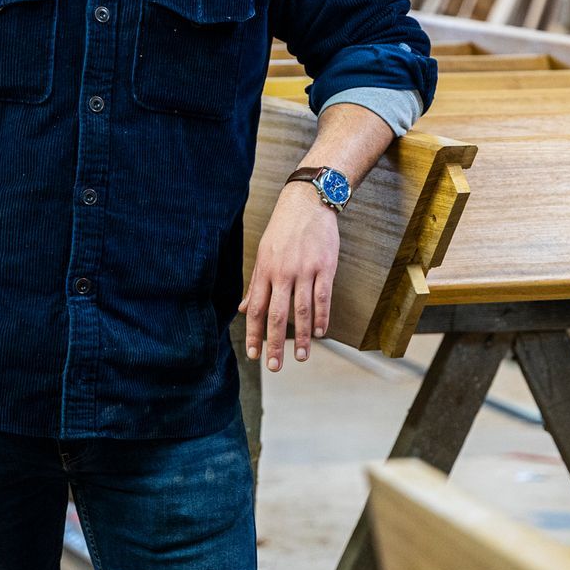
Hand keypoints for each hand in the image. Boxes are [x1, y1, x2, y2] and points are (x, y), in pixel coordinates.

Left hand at [239, 183, 338, 370]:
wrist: (308, 202)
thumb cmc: (283, 229)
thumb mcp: (263, 253)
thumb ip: (256, 283)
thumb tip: (245, 309)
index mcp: (265, 270)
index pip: (257, 309)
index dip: (255, 334)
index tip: (254, 355)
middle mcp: (283, 272)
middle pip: (278, 314)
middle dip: (275, 343)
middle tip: (275, 366)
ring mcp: (305, 270)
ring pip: (302, 310)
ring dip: (302, 337)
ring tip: (302, 358)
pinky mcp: (325, 266)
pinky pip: (323, 296)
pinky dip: (322, 317)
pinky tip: (321, 332)